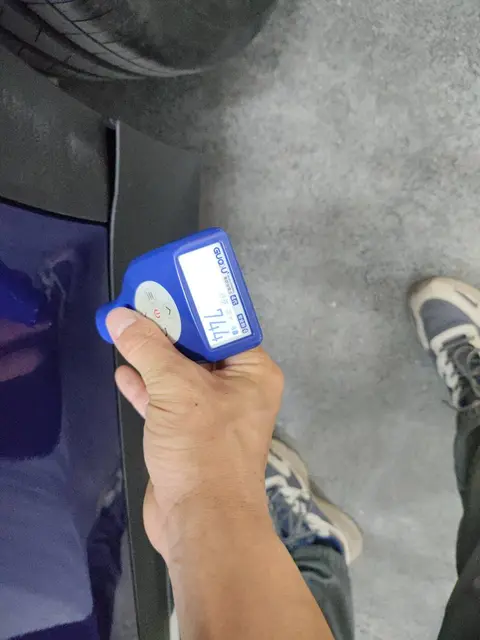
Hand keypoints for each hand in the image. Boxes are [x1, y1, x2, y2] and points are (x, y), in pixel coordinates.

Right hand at [106, 308, 283, 558]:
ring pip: (180, 373)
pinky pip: (166, 399)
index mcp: (252, 371)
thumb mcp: (176, 388)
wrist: (201, 523)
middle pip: (199, 346)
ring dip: (153, 355)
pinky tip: (123, 369)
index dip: (193, 305)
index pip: (224, 324)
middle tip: (137, 304)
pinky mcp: (188, 433)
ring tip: (123, 329)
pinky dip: (146, 385)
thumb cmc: (203, 448)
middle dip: (167, 328)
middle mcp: (237, 388)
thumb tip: (119, 316)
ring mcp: (212, 412)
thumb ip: (148, 348)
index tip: (163, 288)